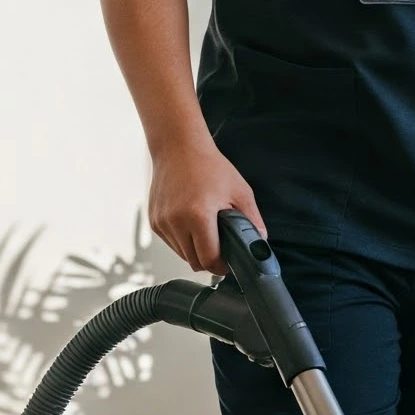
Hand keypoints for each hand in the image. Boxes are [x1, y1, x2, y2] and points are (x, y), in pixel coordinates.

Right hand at [149, 136, 264, 274]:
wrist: (178, 148)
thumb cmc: (209, 166)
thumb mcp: (240, 191)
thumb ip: (252, 220)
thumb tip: (261, 242)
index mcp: (199, 215)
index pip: (209, 260)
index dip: (221, 266)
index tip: (228, 262)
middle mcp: (176, 221)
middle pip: (194, 262)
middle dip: (208, 259)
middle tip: (220, 247)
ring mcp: (162, 222)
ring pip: (182, 254)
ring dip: (194, 250)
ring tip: (205, 230)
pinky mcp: (154, 221)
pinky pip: (171, 243)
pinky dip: (182, 240)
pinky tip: (191, 223)